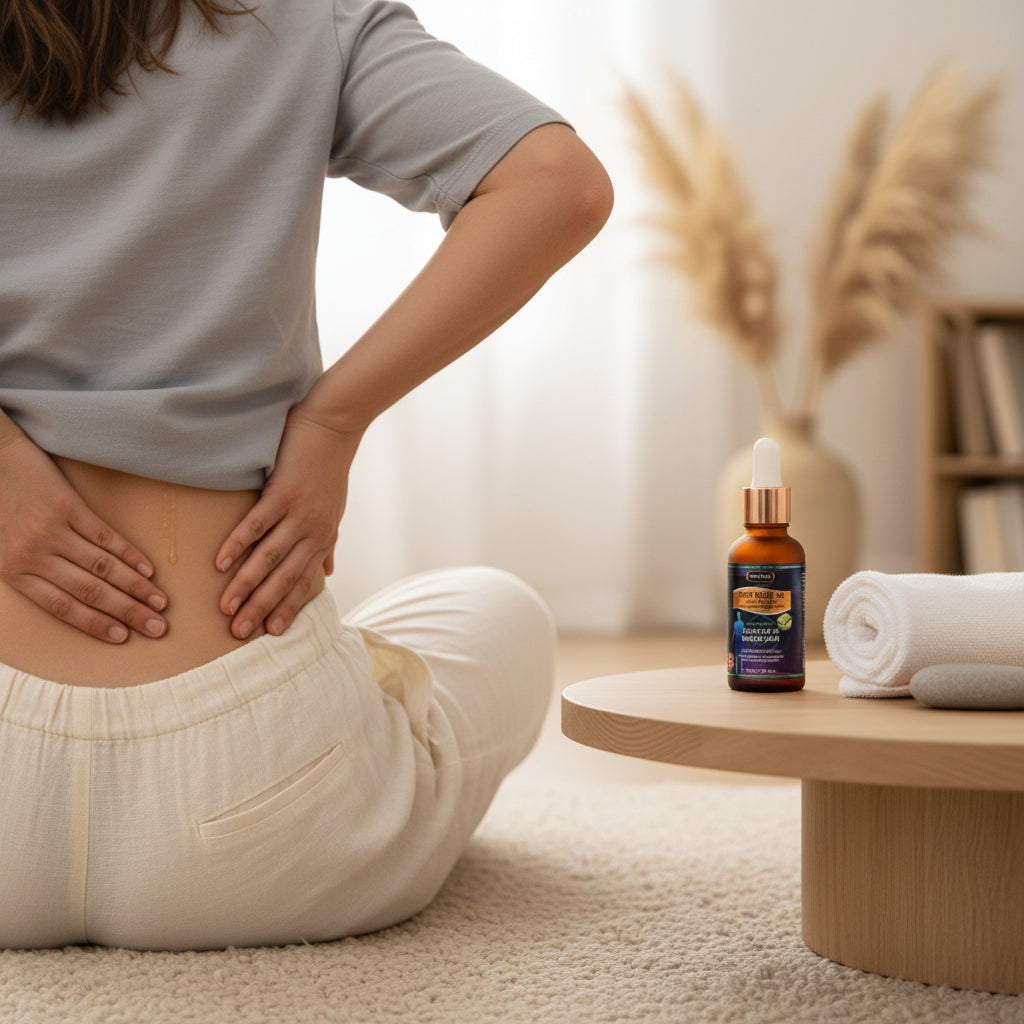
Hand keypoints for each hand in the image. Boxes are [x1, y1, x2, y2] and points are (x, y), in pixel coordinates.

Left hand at [0, 430, 168, 641]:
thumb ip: (26, 572)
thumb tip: (69, 597)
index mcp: (12, 571)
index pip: (62, 607)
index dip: (95, 624)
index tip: (123, 637)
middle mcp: (32, 554)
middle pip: (89, 592)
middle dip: (127, 613)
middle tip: (158, 628)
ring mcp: (50, 529)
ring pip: (101, 567)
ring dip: (136, 587)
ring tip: (160, 603)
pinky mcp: (67, 505)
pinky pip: (104, 536)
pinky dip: (129, 555)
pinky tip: (148, 569)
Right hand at [216, 409, 358, 638]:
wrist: (333, 428)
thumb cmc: (329, 469)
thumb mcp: (334, 512)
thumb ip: (326, 545)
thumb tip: (327, 573)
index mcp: (323, 539)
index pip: (302, 582)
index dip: (287, 608)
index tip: (270, 633)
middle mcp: (314, 532)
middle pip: (284, 578)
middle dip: (261, 608)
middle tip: (238, 633)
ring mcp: (299, 514)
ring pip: (269, 558)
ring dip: (246, 586)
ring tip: (225, 608)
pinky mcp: (283, 493)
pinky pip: (257, 525)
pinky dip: (238, 545)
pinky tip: (221, 564)